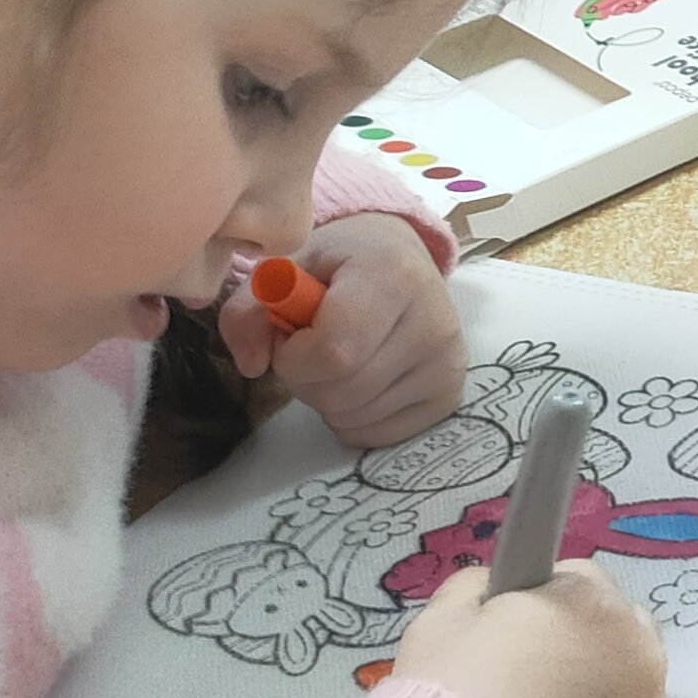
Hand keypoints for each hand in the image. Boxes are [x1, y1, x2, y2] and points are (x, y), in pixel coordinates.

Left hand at [221, 215, 463, 448]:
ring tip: (338, 361)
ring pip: (357, 417)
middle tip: (311, 349)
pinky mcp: (449, 395)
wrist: (400, 261)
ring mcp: (447, 363)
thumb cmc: (337, 266)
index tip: (292, 333)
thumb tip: (252, 365)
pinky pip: (379, 435)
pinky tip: (360, 382)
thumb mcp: (283, 272)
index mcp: (393, 275)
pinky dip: (353, 419)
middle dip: (306, 380)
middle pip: (343, 392)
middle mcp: (434, 321)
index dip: (294, 355)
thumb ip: (248, 312)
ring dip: (328, 400)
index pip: (333, 352)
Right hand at [391, 561, 671, 697]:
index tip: (508, 633)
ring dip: (595, 692)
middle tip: (524, 679)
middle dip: (576, 642)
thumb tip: (495, 588)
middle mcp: (638, 650)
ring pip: (625, 685)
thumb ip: (476, 589)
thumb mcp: (440, 622)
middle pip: (612, 628)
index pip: (574, 579)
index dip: (536, 603)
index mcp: (592, 603)